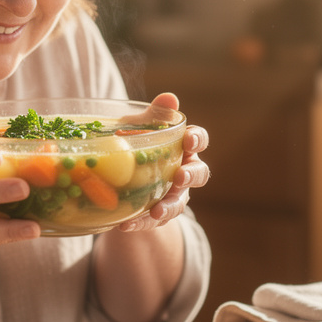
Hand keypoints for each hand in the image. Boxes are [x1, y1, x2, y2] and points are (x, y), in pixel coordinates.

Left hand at [114, 92, 209, 232]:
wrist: (122, 174)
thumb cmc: (138, 142)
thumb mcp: (141, 127)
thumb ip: (155, 114)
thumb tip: (170, 97)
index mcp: (185, 147)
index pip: (199, 140)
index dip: (197, 140)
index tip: (189, 141)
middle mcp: (185, 171)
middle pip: (199, 174)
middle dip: (191, 176)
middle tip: (180, 178)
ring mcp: (175, 195)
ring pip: (180, 203)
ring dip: (169, 207)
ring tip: (156, 212)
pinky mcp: (158, 214)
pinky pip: (151, 221)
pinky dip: (139, 224)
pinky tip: (124, 225)